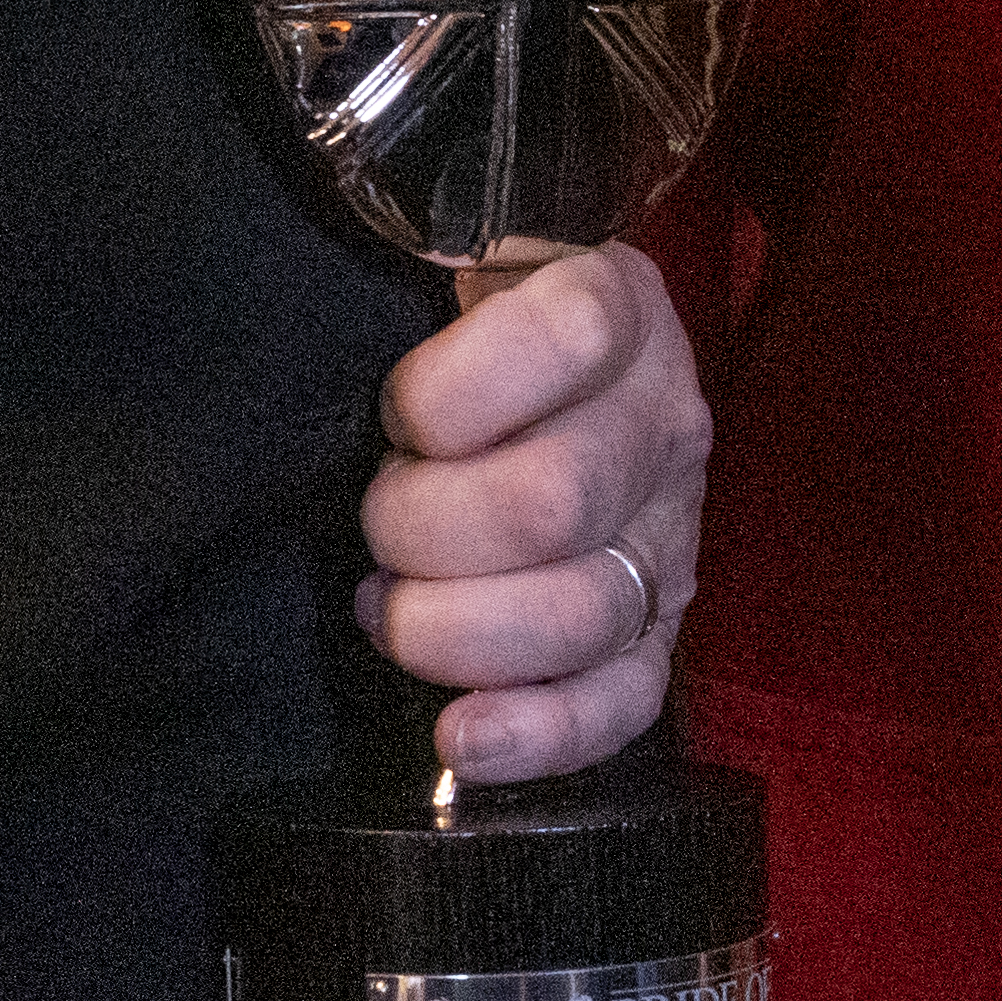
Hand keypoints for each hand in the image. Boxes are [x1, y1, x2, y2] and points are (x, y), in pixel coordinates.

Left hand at [363, 237, 702, 783]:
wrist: (546, 377)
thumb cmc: (457, 326)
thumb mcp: (443, 263)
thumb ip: (408, 274)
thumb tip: (330, 314)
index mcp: (618, 305)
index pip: (569, 336)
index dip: (453, 393)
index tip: (395, 413)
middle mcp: (663, 420)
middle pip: (551, 502)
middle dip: (422, 528)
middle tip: (375, 518)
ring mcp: (671, 534)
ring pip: (582, 614)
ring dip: (454, 632)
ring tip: (390, 612)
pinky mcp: (660, 630)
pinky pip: (626, 702)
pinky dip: (540, 734)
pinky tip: (460, 737)